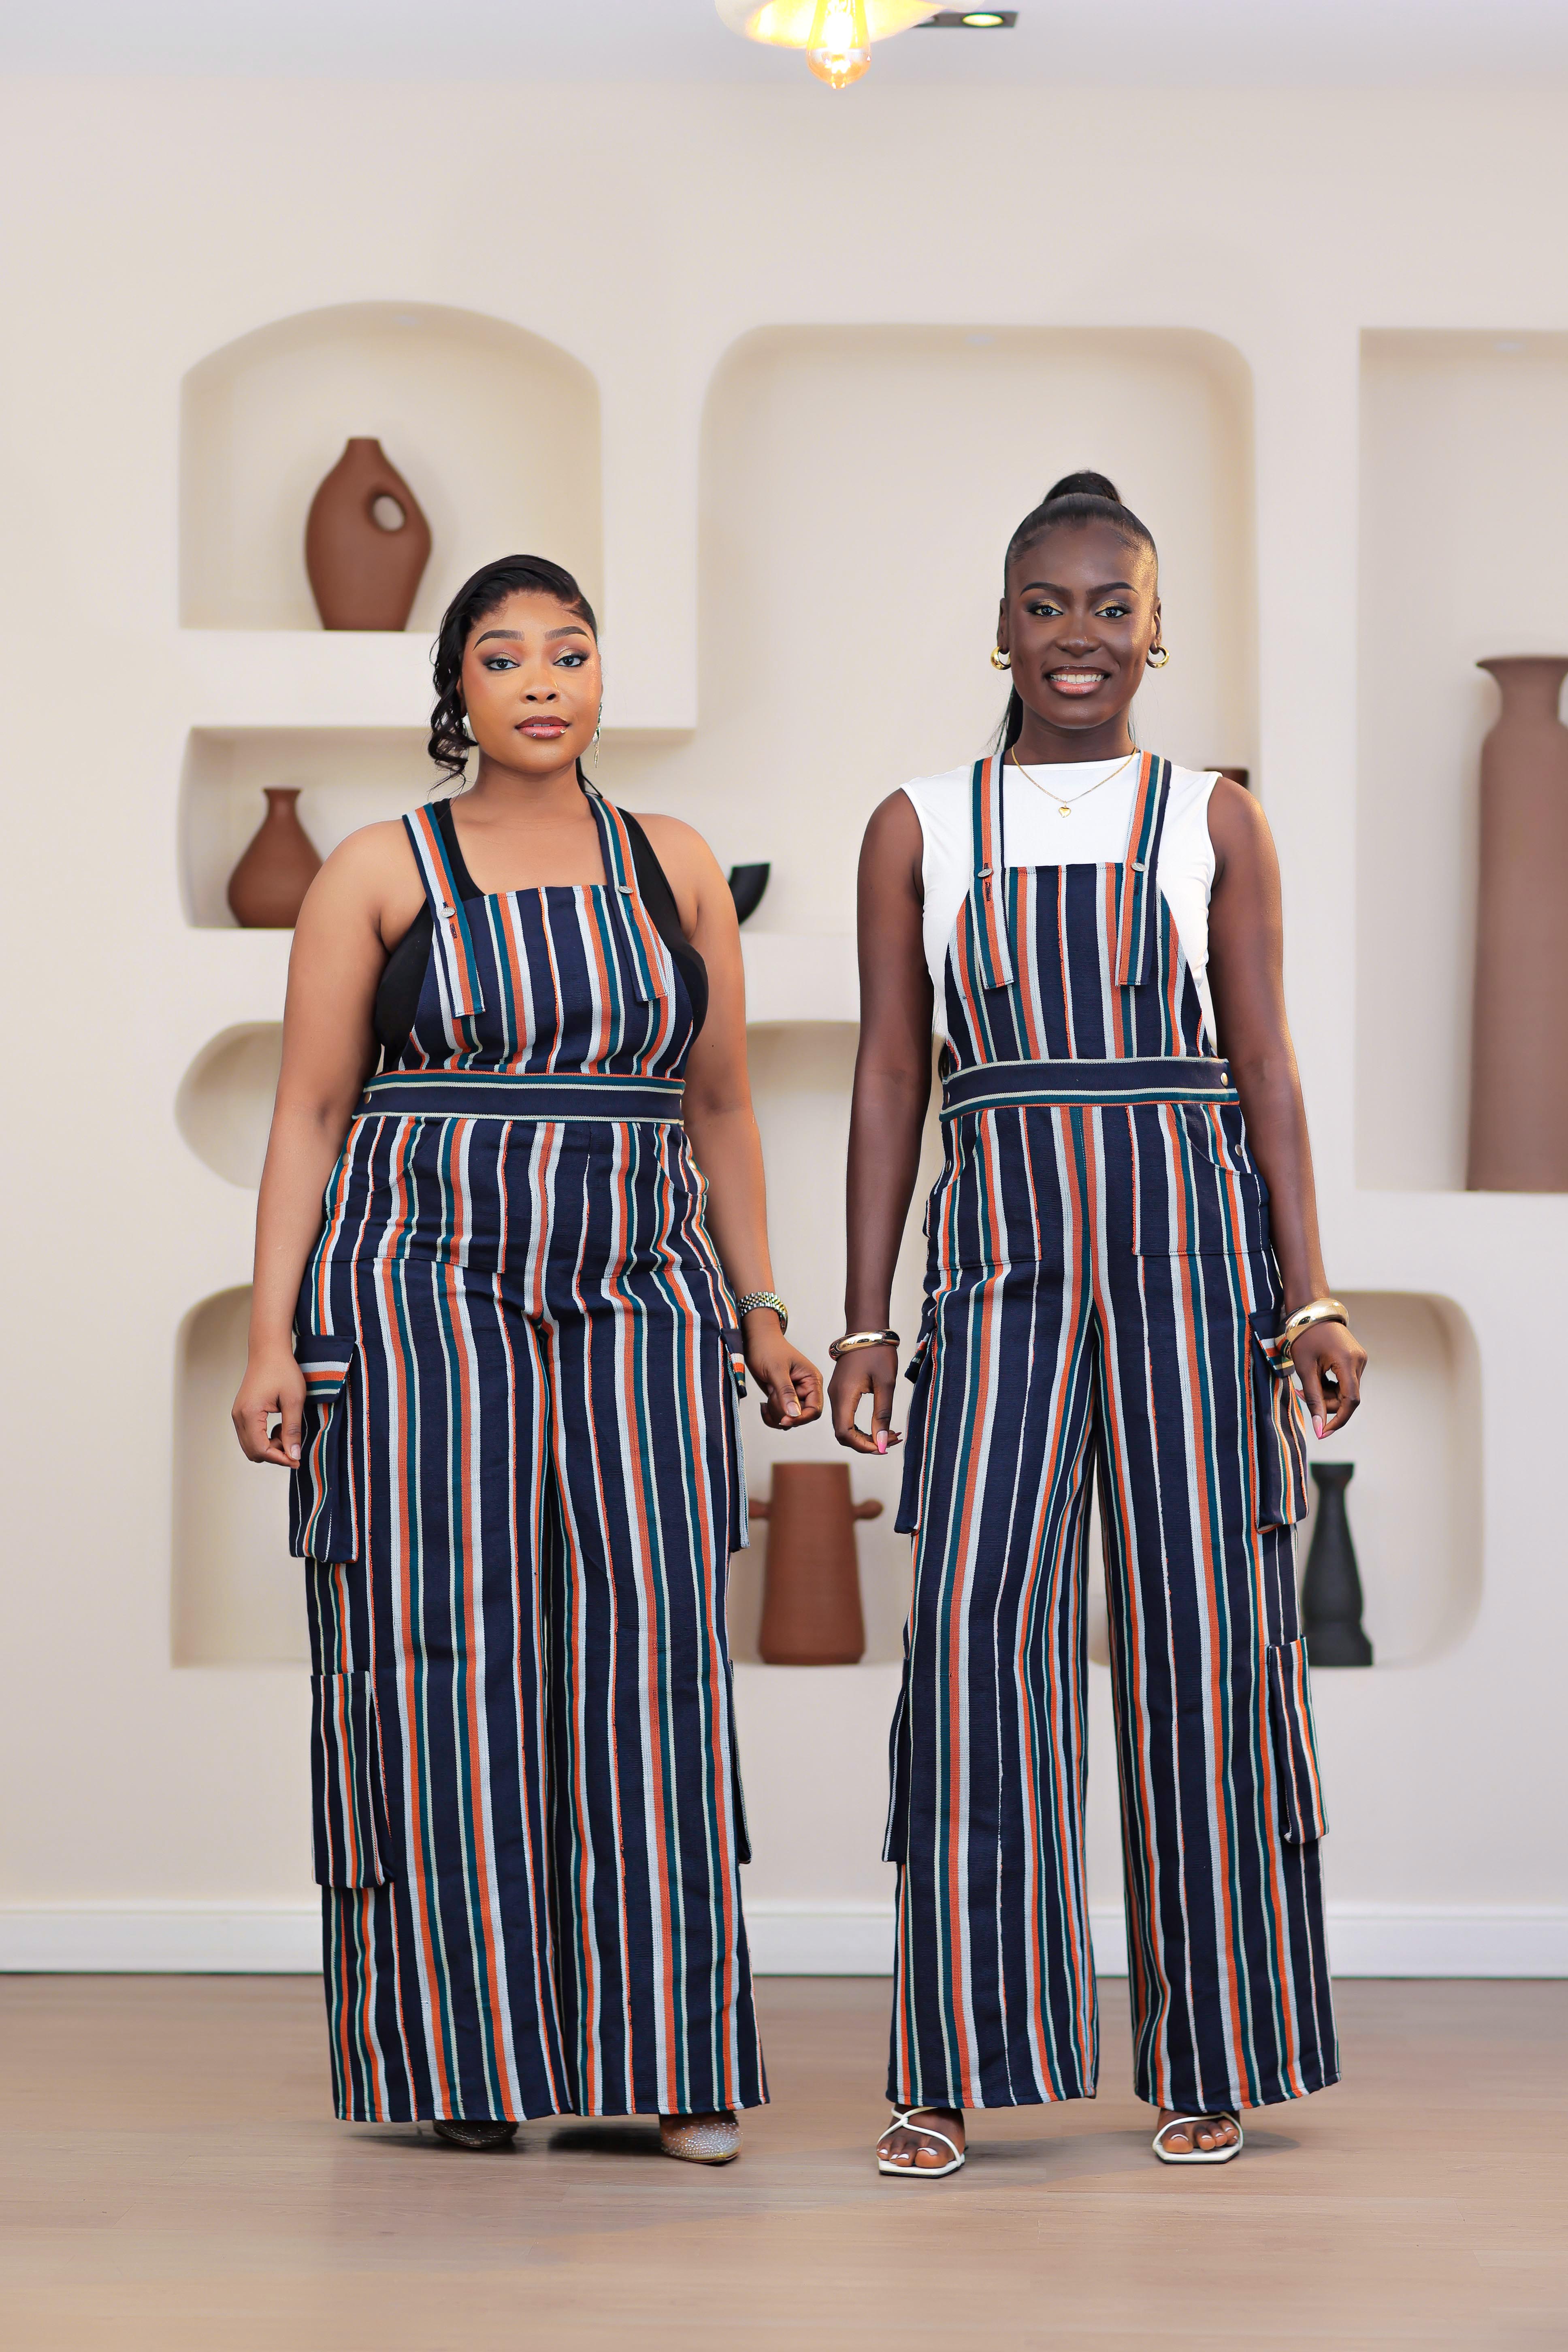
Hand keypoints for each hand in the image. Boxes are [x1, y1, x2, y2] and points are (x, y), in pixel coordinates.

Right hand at [233, 1345, 305, 1466]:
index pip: (261, 1450)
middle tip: (293, 1444)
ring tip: (287, 1432)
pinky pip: (250, 1436)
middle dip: (274, 1454)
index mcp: (249, 1414)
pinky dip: (264, 1439)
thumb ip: (292, 1430)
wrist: (268, 1351)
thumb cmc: (283, 1370)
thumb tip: (294, 1455)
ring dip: (269, 1447)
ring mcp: (237, 1415)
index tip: (298, 1459)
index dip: (280, 1459)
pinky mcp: (241, 1413)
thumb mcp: (294, 1401)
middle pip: (253, 1452)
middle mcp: (238, 1417)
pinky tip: (279, 1427)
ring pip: (251, 1446)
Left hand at [744, 1316, 822, 1430]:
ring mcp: (794, 1394)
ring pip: (789, 1418)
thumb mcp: (776, 1370)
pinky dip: (770, 1414)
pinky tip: (763, 1405)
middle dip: (783, 1412)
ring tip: (766, 1397)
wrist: (755, 1340)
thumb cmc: (768, 1349)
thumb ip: (786, 1392)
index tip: (783, 1421)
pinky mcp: (782, 1397)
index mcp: (812, 1380)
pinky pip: (780, 1415)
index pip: (814, 1409)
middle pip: (800, 1416)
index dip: (800, 1418)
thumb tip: (794, 1414)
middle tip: (771, 1395)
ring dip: (775, 1413)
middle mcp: (806, 1389)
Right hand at [829, 1342, 900, 1455]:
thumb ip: (882, 1415)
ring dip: (865, 1435)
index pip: (845, 1434)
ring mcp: (836, 1394)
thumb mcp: (886, 1384)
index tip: (885, 1446)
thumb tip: (881, 1443)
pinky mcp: (841, 1391)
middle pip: (843, 1434)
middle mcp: (835, 1397)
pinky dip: (861, 1426)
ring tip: (889, 1434)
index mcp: (844, 1396)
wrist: (866, 1329)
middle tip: (892, 1440)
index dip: (863, 1446)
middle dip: (866, 1443)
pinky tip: (879, 1424)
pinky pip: (846, 1417)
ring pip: (844, 1427)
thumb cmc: (878, 1353)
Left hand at [1291, 1320, 1365, 1438]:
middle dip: (1326, 1403)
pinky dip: (1331, 1385)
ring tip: (1305, 1383)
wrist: (1310, 1310)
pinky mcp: (1355, 1358)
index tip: (1322, 1433)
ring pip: (1346, 1391)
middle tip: (1302, 1393)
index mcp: (1349, 1362)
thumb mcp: (1304, 1369)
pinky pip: (1345, 1381)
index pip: (1350, 1402)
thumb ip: (1313, 1399)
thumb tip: (1319, 1428)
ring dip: (1326, 1394)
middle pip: (1347, 1398)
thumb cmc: (1304, 1336)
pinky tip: (1316, 1376)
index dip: (1337, 1420)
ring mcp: (1359, 1359)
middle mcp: (1359, 1361)